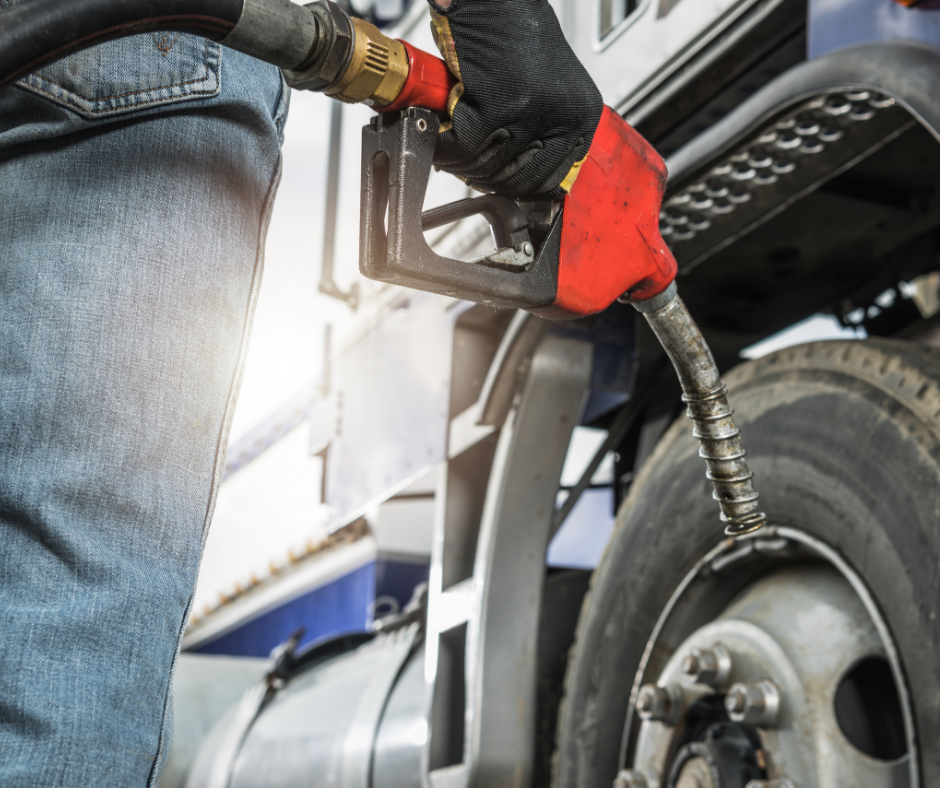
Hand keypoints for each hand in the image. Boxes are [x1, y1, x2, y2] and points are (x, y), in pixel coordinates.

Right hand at [427, 0, 603, 198]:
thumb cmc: (514, 31)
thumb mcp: (548, 87)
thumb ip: (543, 129)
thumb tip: (522, 169)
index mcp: (581, 117)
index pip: (550, 179)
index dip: (517, 186)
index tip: (497, 182)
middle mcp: (562, 117)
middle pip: (515, 179)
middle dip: (484, 176)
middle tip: (467, 162)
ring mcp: (530, 114)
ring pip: (485, 166)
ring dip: (461, 161)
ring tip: (452, 144)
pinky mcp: (495, 107)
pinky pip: (460, 148)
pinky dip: (443, 146)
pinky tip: (442, 132)